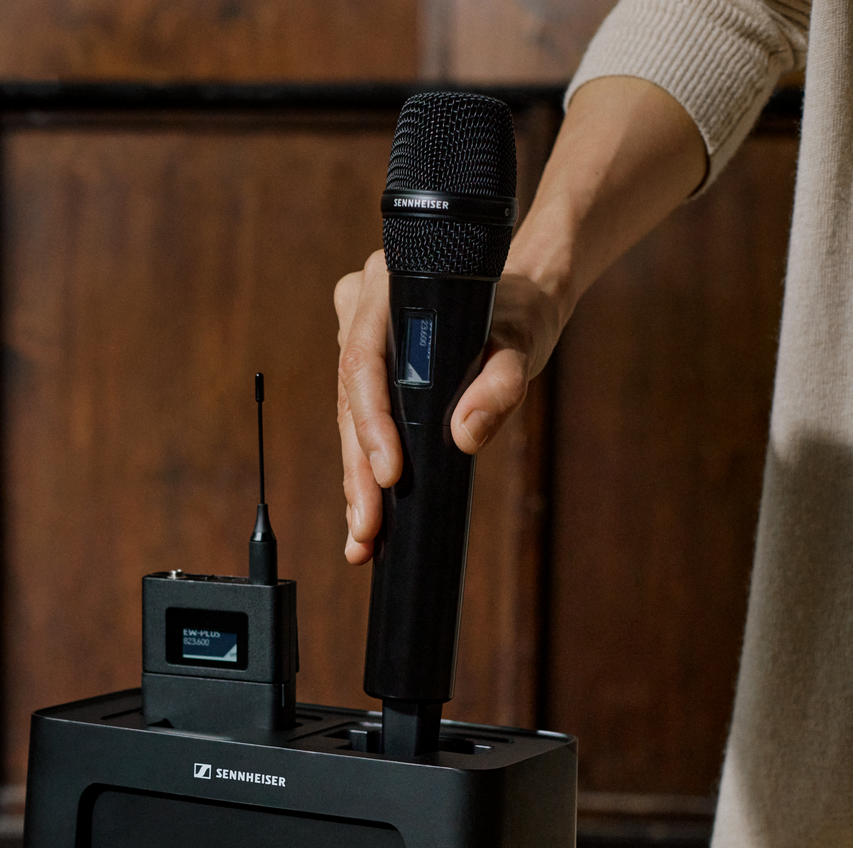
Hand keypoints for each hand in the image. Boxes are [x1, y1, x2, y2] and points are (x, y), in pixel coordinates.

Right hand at [333, 252, 564, 563]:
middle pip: (348, 401)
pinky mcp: (365, 371)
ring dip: (355, 480)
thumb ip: (501, 383)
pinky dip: (363, 470)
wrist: (519, 300)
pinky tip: (365, 515)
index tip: (390, 473)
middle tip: (368, 526)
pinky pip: (357, 423)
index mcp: (387, 290)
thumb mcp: (522, 343)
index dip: (370, 423)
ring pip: (347, 419)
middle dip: (358, 470)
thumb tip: (465, 435)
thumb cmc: (519, 314)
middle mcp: (360, 312)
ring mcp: (355, 340)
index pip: (362, 362)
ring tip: (363, 535)